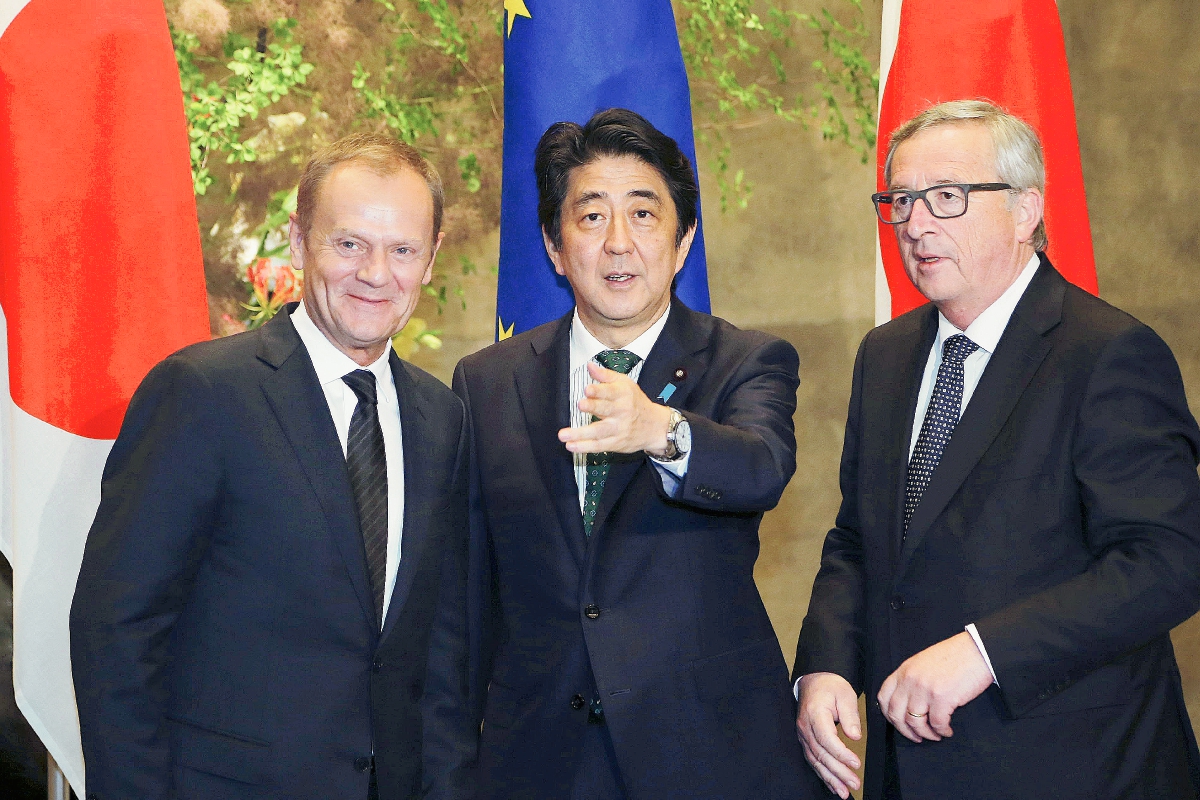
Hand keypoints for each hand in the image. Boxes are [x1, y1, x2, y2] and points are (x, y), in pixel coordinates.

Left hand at [558, 362, 673, 454]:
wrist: (655, 427)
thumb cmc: (637, 402)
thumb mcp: (625, 384)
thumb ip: (605, 375)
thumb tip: (590, 366)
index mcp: (623, 394)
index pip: (610, 392)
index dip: (599, 390)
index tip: (588, 389)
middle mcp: (621, 411)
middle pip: (606, 410)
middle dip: (593, 407)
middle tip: (580, 404)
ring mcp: (618, 429)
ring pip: (599, 431)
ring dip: (580, 433)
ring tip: (564, 434)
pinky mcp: (615, 443)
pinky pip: (598, 446)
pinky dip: (584, 447)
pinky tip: (571, 445)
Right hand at [795, 672, 861, 798]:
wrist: (814, 681)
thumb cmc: (830, 687)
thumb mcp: (845, 694)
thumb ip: (850, 715)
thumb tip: (855, 735)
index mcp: (815, 714)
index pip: (826, 739)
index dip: (841, 753)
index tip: (856, 763)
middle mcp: (805, 727)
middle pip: (821, 754)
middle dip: (838, 771)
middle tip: (854, 782)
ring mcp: (803, 735)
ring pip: (815, 760)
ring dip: (830, 778)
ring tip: (844, 792)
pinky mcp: (806, 740)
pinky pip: (813, 760)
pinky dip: (823, 774)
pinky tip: (833, 785)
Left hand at [877, 631, 992, 742]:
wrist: (976, 650)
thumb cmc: (954, 656)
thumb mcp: (923, 662)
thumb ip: (912, 678)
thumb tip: (908, 701)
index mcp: (904, 670)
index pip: (884, 697)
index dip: (888, 715)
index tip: (897, 723)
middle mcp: (910, 680)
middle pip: (896, 714)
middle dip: (905, 731)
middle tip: (916, 737)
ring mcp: (925, 689)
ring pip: (915, 722)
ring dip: (925, 734)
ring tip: (934, 735)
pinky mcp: (942, 698)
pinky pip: (936, 723)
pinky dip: (942, 731)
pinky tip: (947, 731)